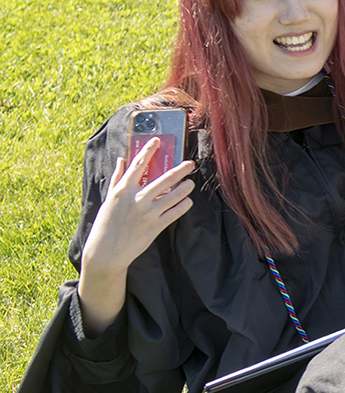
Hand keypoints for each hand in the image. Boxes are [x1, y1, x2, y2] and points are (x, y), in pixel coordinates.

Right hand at [78, 139, 194, 331]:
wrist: (106, 251)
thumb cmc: (106, 223)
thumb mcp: (109, 199)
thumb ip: (117, 178)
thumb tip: (121, 159)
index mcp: (123, 189)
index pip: (138, 164)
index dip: (149, 150)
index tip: (158, 141)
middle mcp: (136, 199)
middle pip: (164, 179)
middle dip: (180, 170)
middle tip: (190, 164)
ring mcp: (147, 212)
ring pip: (173, 196)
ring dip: (185, 188)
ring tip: (190, 183)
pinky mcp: (155, 226)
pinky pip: (174, 213)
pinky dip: (183, 206)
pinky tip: (187, 201)